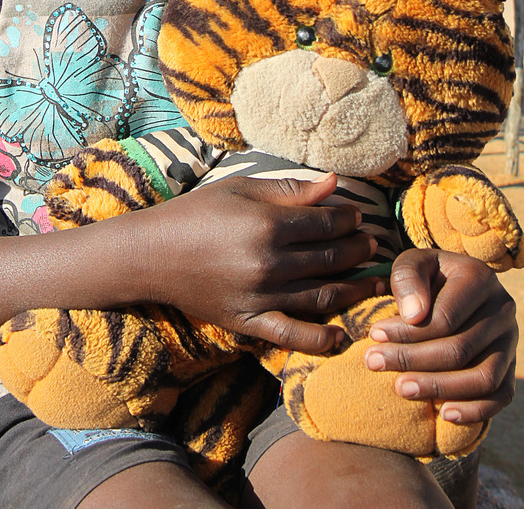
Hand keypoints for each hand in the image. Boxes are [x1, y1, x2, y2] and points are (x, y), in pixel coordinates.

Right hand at [136, 174, 380, 353]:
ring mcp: (260, 297)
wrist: (150, 254)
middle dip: (359, 250)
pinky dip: (320, 339)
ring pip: (322, 295)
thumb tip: (336, 183)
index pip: (328, 225)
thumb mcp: (242, 189)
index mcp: (268, 226)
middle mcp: (269, 264)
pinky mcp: (248, 322)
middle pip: (331, 258)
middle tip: (371, 244)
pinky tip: (341, 335)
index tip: (357, 216)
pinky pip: (291, 336)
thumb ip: (291, 189)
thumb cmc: (196, 213)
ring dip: (355, 288)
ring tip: (373, 281)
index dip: (350, 219)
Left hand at [363, 249, 517, 425]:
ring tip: (401, 389)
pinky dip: (476, 410)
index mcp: (481, 278)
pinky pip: (501, 396)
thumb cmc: (427, 278)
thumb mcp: (413, 264)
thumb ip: (408, 277)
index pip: (445, 319)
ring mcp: (510, 340)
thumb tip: (414, 316)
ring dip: (439, 389)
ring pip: (483, 378)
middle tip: (374, 363)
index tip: (375, 335)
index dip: (407, 333)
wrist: (453, 289)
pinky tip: (444, 414)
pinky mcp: (511, 366)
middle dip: (412, 361)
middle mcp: (503, 309)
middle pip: (460, 350)